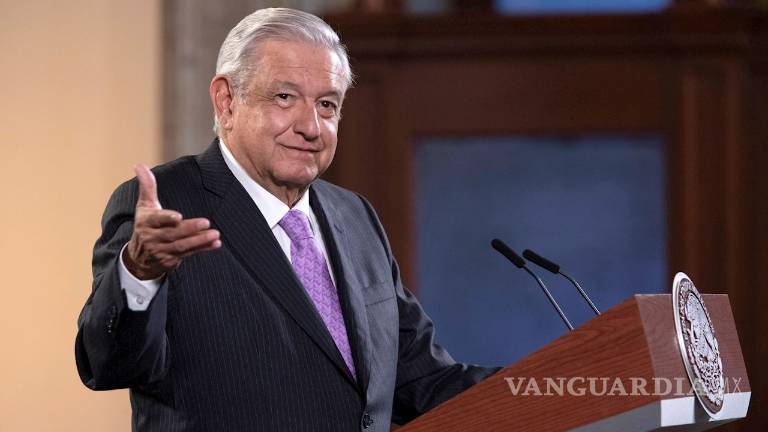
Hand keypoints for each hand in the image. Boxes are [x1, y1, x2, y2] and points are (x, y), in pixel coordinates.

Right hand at [123, 164, 220, 279]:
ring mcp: (162, 251)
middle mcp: (152, 238)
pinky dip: (203, 249)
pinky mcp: (172, 260)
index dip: (166, 218)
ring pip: (183, 246)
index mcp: (146, 222)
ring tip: (215, 234)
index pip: (156, 220)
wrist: (139, 258)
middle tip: (206, 223)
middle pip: (173, 234)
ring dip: (200, 240)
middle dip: (190, 229)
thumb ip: (147, 186)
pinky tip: (216, 243)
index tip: (178, 217)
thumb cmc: (146, 225)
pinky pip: (190, 254)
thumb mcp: (144, 206)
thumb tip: (139, 165)